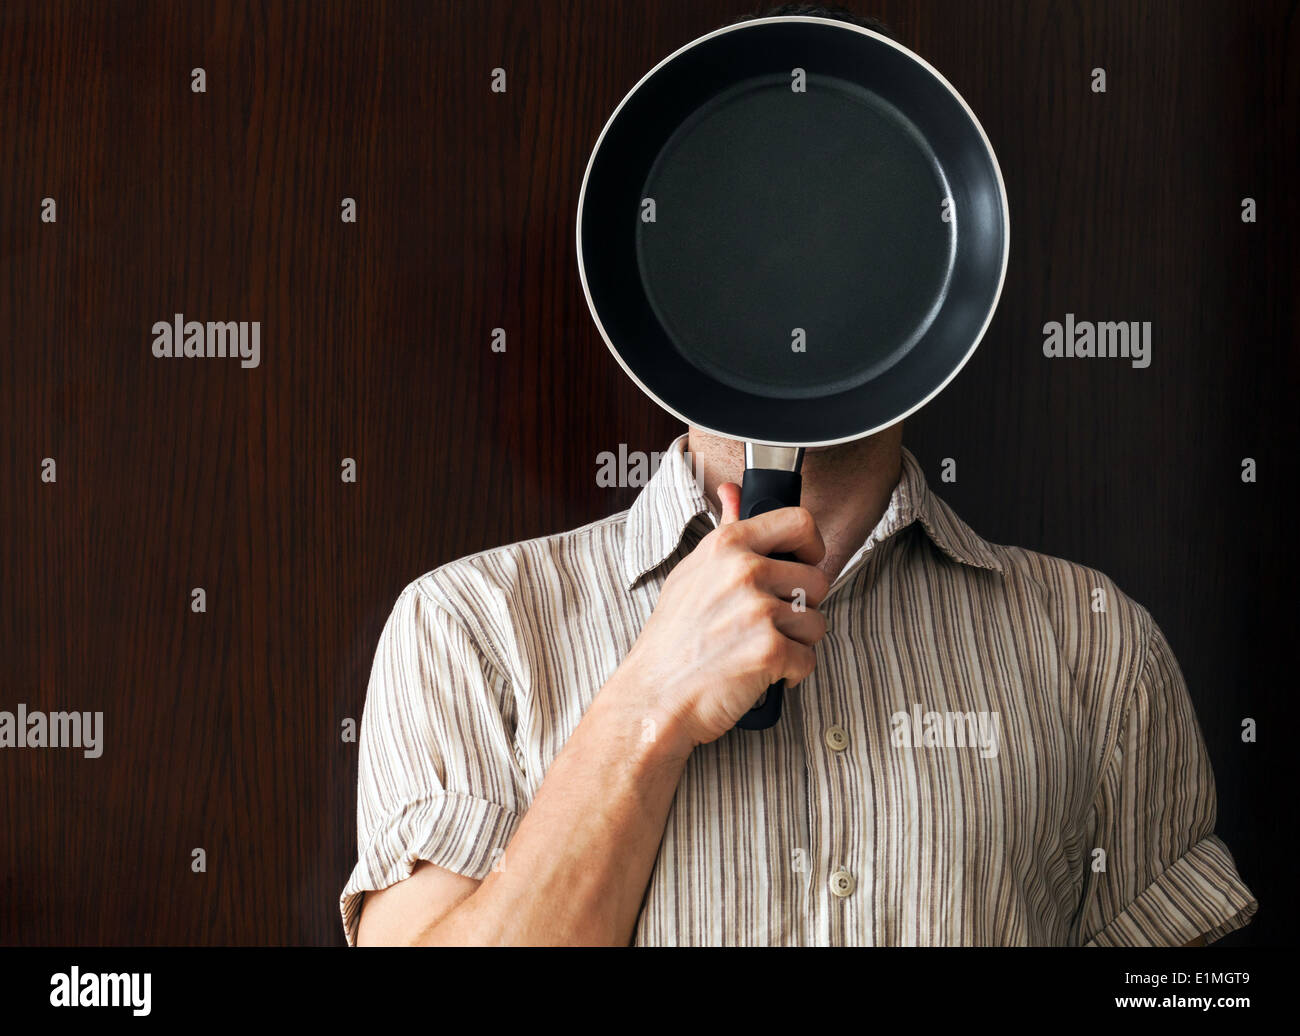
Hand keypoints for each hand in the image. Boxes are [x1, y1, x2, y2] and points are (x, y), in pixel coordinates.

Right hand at [610, 485, 828, 746]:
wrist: (654, 697)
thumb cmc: (671, 640)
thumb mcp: (692, 572)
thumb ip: (724, 530)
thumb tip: (734, 491)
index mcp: (727, 545)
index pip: (800, 522)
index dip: (812, 545)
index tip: (804, 562)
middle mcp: (744, 571)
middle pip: (817, 579)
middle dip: (802, 607)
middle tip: (768, 624)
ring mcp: (758, 610)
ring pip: (817, 621)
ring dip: (796, 642)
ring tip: (758, 649)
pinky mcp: (770, 650)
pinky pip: (809, 658)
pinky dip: (791, 673)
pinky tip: (760, 672)